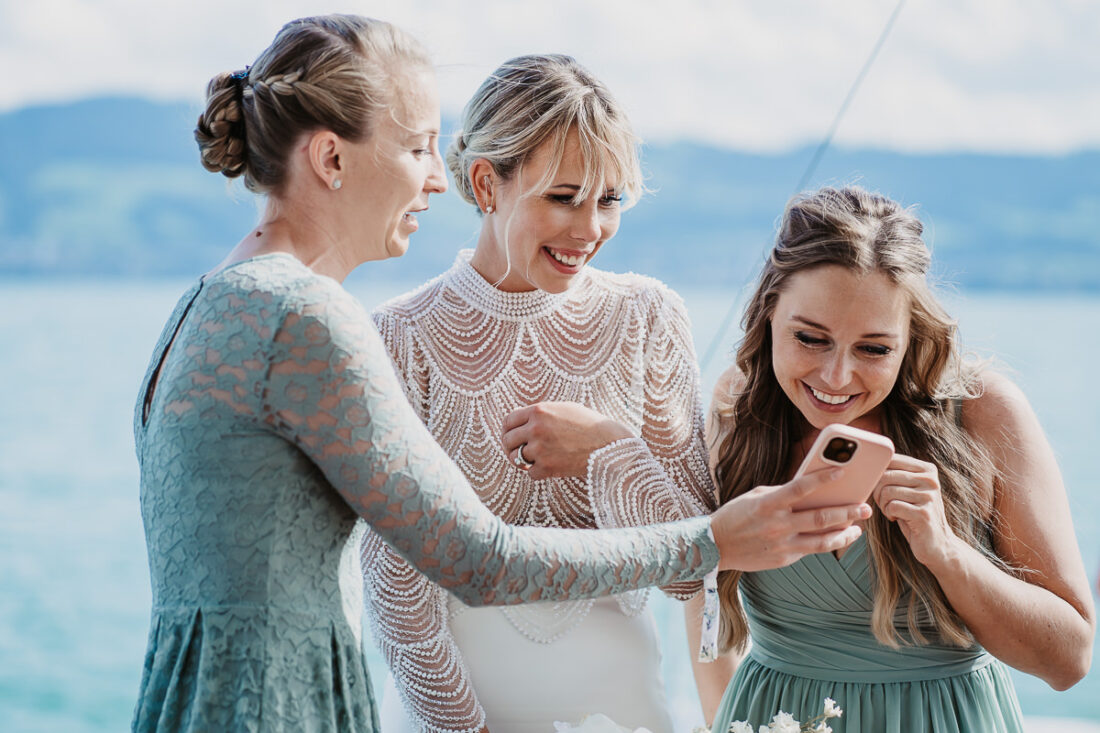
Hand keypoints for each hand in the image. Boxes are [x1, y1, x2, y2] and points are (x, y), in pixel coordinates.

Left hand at [501, 401, 632, 479]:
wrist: (610, 444)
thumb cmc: (589, 425)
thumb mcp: (564, 409)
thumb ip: (540, 413)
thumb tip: (516, 419)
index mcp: (539, 411)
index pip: (508, 420)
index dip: (508, 429)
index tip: (511, 436)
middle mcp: (536, 428)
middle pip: (508, 440)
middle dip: (511, 446)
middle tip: (518, 451)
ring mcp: (540, 449)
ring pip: (516, 458)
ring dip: (522, 461)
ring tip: (534, 460)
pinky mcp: (547, 467)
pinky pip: (530, 473)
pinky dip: (537, 472)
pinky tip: (548, 467)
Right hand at [710, 467, 870, 571]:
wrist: (714, 546)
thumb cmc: (736, 515)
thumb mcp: (756, 496)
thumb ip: (781, 493)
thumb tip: (809, 490)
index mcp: (768, 503)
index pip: (801, 488)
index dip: (823, 479)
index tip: (842, 472)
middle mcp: (777, 524)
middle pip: (820, 517)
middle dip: (847, 512)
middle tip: (865, 507)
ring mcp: (781, 544)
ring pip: (822, 541)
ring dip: (844, 533)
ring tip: (858, 528)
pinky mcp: (783, 559)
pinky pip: (809, 550)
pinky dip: (825, 543)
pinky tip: (836, 537)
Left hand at [874, 453, 961, 569]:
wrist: (937, 543)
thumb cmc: (914, 513)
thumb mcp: (907, 489)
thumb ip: (895, 473)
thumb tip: (869, 464)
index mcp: (927, 469)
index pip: (891, 460)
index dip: (878, 475)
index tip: (882, 488)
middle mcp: (930, 480)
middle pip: (886, 475)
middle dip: (878, 491)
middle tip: (884, 503)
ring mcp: (929, 497)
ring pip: (887, 491)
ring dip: (883, 504)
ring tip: (892, 511)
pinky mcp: (924, 513)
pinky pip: (892, 506)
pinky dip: (889, 513)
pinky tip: (897, 518)